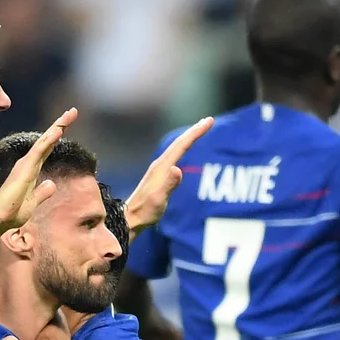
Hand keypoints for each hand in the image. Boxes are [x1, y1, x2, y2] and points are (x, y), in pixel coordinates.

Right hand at [0, 108, 77, 234]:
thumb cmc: (12, 212)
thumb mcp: (33, 202)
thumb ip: (42, 192)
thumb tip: (51, 184)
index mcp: (31, 170)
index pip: (47, 149)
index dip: (57, 137)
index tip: (66, 125)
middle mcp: (28, 163)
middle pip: (47, 140)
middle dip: (60, 125)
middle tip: (72, 111)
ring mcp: (26, 164)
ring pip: (45, 141)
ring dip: (58, 127)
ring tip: (70, 114)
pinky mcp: (25, 168)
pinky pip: (39, 150)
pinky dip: (49, 139)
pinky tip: (59, 130)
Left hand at [126, 116, 213, 231]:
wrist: (130, 218)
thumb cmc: (145, 212)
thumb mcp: (158, 200)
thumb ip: (168, 185)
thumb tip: (177, 169)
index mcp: (162, 167)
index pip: (182, 145)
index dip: (196, 133)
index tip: (209, 121)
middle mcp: (160, 165)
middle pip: (179, 143)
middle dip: (194, 131)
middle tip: (208, 121)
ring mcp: (158, 169)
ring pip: (176, 148)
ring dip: (188, 138)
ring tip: (199, 130)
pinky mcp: (159, 175)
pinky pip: (174, 155)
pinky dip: (182, 148)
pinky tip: (183, 150)